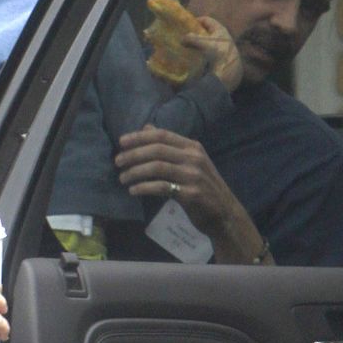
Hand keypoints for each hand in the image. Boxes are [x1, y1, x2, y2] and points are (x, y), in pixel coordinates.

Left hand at [114, 128, 269, 263]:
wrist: (224, 213)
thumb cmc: (204, 187)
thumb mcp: (190, 162)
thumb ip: (169, 146)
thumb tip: (146, 128)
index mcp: (193, 147)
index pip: (162, 135)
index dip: (140, 137)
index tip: (121, 142)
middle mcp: (194, 158)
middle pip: (157, 150)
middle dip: (133, 154)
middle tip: (117, 162)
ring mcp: (193, 175)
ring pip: (157, 167)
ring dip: (135, 172)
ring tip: (122, 178)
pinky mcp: (190, 194)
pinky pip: (162, 187)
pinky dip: (144, 188)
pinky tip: (133, 191)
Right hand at [181, 17, 242, 92]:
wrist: (228, 71)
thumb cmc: (217, 53)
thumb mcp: (202, 43)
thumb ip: (191, 38)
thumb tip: (181, 39)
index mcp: (220, 29)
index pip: (207, 20)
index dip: (197, 21)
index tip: (188, 24)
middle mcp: (223, 36)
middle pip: (208, 32)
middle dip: (198, 34)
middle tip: (188, 37)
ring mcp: (224, 48)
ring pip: (210, 43)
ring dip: (201, 45)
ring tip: (192, 48)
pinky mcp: (223, 58)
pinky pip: (211, 52)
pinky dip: (204, 53)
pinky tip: (199, 58)